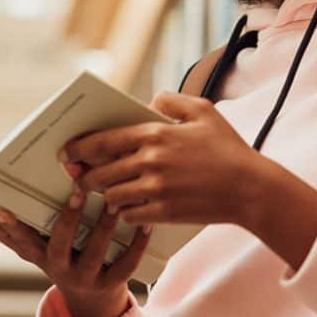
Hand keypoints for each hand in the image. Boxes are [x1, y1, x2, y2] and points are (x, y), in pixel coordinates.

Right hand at [0, 188, 151, 316]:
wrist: (91, 300)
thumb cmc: (63, 259)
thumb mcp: (38, 250)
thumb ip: (14, 232)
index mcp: (42, 257)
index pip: (23, 242)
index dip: (12, 228)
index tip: (2, 208)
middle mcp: (61, 269)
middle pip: (60, 245)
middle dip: (68, 219)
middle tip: (76, 191)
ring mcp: (88, 277)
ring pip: (95, 253)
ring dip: (103, 226)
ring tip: (113, 201)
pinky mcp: (113, 282)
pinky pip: (126, 264)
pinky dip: (137, 244)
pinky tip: (144, 223)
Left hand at [61, 91, 265, 228]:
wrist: (250, 188)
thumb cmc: (228, 148)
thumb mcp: (204, 111)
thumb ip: (172, 101)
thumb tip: (151, 102)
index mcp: (156, 134)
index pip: (105, 140)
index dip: (80, 146)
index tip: (67, 151)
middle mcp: (151, 161)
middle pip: (101, 171)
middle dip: (84, 176)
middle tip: (79, 178)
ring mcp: (156, 189)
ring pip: (111, 195)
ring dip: (104, 196)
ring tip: (104, 195)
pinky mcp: (164, 212)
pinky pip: (129, 215)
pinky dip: (124, 213)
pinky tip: (126, 210)